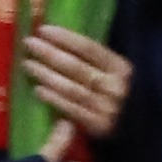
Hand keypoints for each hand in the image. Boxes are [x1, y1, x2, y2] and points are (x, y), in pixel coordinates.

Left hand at [18, 23, 132, 144]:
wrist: (133, 131)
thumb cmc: (116, 95)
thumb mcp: (114, 74)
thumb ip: (93, 61)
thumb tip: (58, 41)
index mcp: (120, 68)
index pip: (90, 48)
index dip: (65, 38)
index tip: (42, 30)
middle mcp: (115, 86)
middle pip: (77, 66)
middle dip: (50, 53)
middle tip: (29, 44)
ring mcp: (107, 107)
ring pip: (71, 88)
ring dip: (47, 75)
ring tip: (28, 65)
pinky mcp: (98, 125)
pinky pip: (71, 108)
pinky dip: (53, 98)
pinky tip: (38, 90)